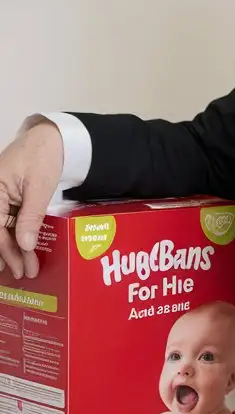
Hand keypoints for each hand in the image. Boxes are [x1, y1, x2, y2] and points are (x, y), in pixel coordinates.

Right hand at [0, 122, 63, 279]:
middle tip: (24, 274)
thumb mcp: (39, 187)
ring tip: (24, 268)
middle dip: (8, 254)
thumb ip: (30, 216)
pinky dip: (15, 236)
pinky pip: (8, 221)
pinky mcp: (6, 199)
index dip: (6, 250)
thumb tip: (24, 245)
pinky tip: (22, 250)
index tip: (20, 267)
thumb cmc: (43, 157)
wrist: (50, 139)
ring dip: (11, 248)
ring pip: (1, 229)